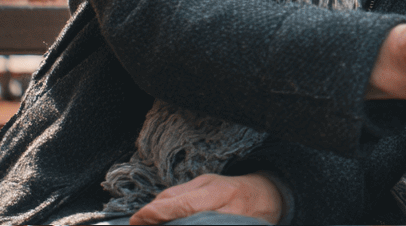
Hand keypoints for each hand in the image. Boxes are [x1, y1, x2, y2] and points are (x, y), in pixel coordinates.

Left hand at [129, 172, 282, 224]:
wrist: (267, 201)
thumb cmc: (232, 190)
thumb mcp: (206, 183)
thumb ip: (178, 194)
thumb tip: (149, 210)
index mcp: (221, 192)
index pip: (186, 205)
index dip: (159, 213)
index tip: (138, 218)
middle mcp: (228, 213)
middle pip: (188, 224)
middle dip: (163, 225)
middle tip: (143, 224)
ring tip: (157, 225)